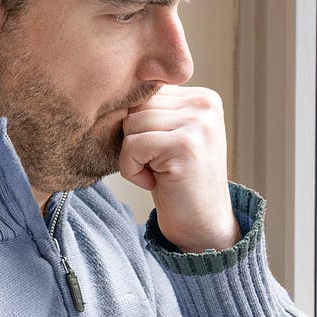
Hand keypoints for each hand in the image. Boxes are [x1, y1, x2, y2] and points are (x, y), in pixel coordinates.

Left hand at [117, 86, 237, 252]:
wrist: (202, 226)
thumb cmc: (177, 184)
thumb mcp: (168, 138)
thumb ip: (152, 111)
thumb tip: (111, 90)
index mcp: (202, 97)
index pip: (145, 93)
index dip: (138, 128)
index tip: (157, 154)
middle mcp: (205, 104)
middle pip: (136, 105)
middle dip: (134, 141)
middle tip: (156, 167)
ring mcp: (198, 123)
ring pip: (131, 123)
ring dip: (132, 157)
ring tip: (156, 174)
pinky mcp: (185, 144)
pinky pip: (132, 145)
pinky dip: (132, 169)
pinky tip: (153, 182)